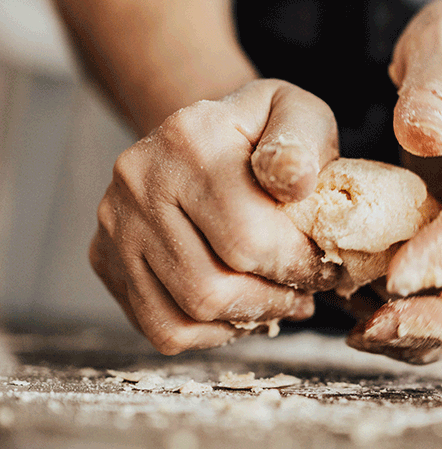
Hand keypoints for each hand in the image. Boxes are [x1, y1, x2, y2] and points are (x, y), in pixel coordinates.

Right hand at [91, 79, 339, 353]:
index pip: (248, 237)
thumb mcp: (295, 115)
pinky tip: (241, 308)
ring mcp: (116, 223)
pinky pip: (161, 327)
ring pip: (186, 314)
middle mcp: (140, 180)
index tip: (328, 269)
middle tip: (306, 291)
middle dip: (276, 299)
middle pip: (212, 287)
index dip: (300, 268)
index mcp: (190, 139)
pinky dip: (211, 333)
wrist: (203, 138)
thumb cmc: (261, 134)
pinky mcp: (106, 258)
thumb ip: (302, 144)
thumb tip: (295, 183)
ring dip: (247, 320)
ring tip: (279, 299)